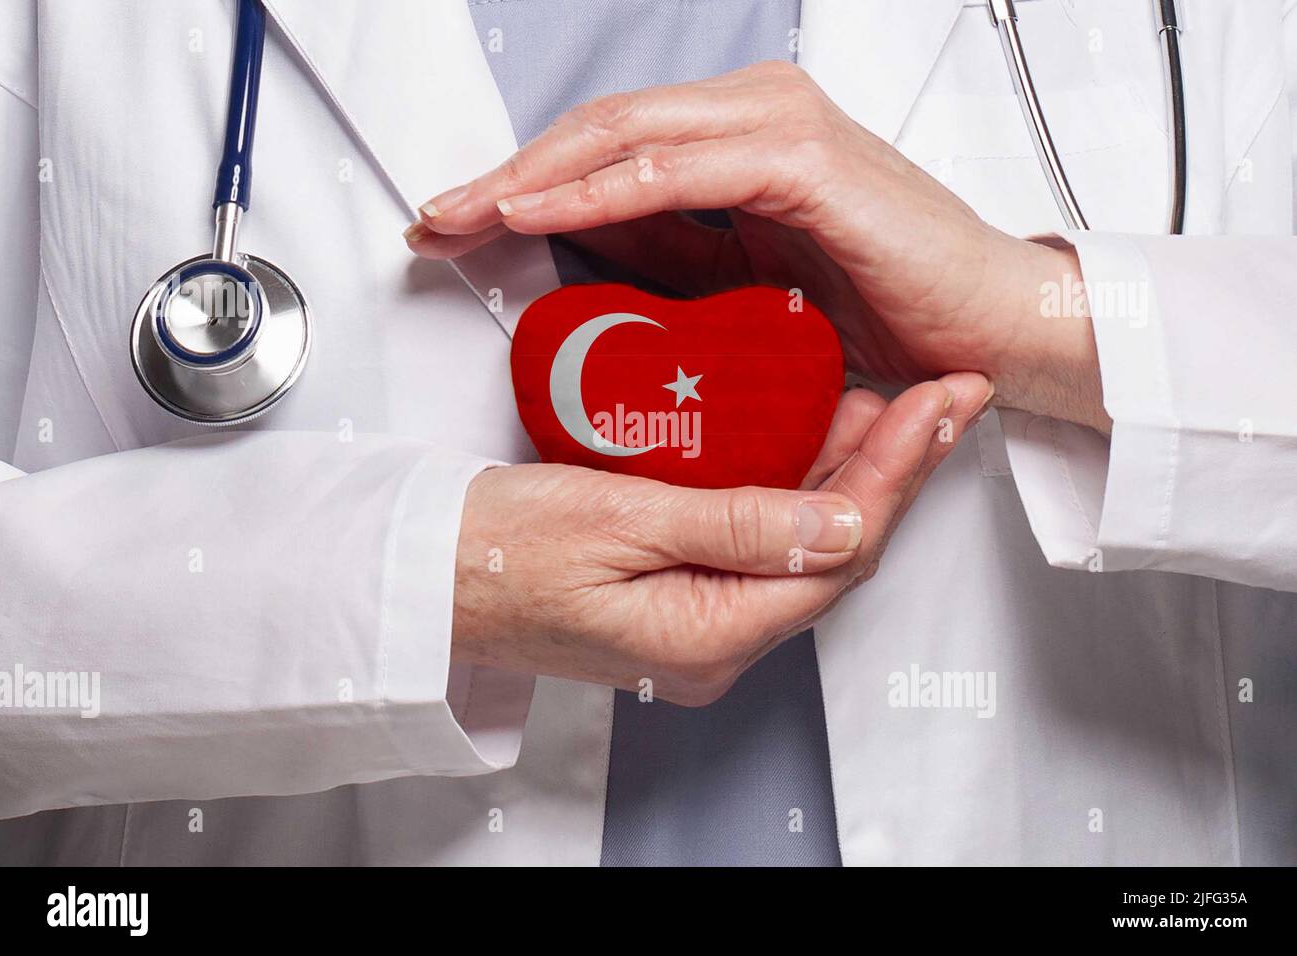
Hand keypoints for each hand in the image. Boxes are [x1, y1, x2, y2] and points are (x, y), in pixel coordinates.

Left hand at [406, 61, 1108, 432]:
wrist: (991, 329)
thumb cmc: (890, 308)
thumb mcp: (750, 286)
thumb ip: (677, 256)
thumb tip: (592, 253)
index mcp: (740, 140)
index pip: (607, 148)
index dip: (525, 183)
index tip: (460, 225)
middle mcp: (753, 117)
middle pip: (599, 131)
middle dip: (507, 176)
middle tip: (436, 222)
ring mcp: (777, 129)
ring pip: (624, 137)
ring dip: (534, 179)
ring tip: (464, 218)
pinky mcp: (801, 162)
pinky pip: (677, 172)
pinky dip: (602, 192)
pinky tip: (541, 215)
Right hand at [452, 374, 989, 704]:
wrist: (426, 576)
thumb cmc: (495, 551)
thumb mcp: (615, 523)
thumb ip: (737, 526)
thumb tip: (842, 521)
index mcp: (708, 635)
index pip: (838, 552)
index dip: (896, 472)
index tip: (933, 404)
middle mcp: (716, 645)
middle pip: (837, 555)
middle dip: (896, 471)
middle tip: (942, 398)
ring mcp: (701, 626)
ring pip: (806, 548)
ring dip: (853, 475)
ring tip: (899, 405)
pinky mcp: (684, 600)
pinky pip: (765, 546)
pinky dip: (798, 489)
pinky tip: (816, 439)